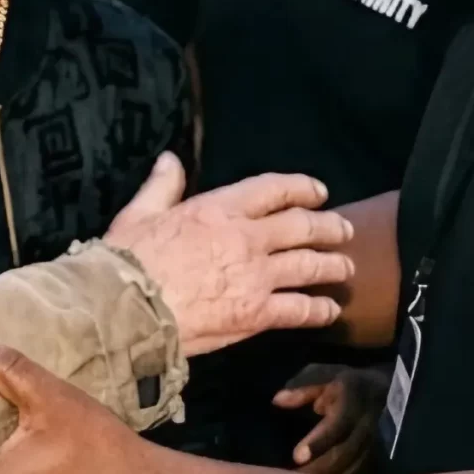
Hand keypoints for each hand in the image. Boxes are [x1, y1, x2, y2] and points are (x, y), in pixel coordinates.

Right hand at [102, 156, 353, 355]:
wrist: (127, 310)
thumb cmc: (128, 260)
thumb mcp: (138, 213)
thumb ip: (161, 186)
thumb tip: (170, 159)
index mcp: (219, 208)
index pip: (273, 189)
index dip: (301, 187)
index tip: (319, 192)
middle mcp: (247, 238)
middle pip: (303, 227)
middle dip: (329, 228)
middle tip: (345, 231)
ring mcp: (257, 277)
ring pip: (309, 266)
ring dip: (333, 266)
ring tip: (346, 269)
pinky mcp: (258, 314)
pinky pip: (300, 310)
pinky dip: (320, 310)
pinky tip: (330, 311)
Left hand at [272, 363, 385, 473]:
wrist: (388, 392)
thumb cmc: (347, 385)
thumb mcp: (325, 376)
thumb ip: (302, 389)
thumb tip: (277, 400)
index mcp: (353, 402)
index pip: (337, 425)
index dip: (318, 442)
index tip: (297, 457)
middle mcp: (367, 425)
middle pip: (344, 454)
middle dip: (318, 470)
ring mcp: (376, 444)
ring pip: (353, 470)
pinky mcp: (379, 458)